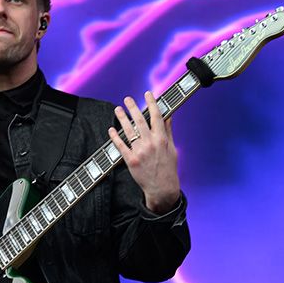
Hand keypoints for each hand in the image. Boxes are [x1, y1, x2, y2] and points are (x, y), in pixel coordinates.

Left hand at [108, 91, 179, 213]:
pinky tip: (111, 129)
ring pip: (129, 130)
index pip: (157, 116)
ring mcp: (140, 151)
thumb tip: (168, 116)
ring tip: (118, 109)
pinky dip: (115, 137)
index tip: (147, 94)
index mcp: (162, 139)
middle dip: (133, 107)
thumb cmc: (168, 168)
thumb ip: (169, 131)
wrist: (162, 188)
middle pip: (140, 120)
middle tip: (127, 99)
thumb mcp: (172, 148)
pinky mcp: (131, 160)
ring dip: (122, 118)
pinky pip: (121, 146)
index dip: (152, 103)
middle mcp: (151, 143)